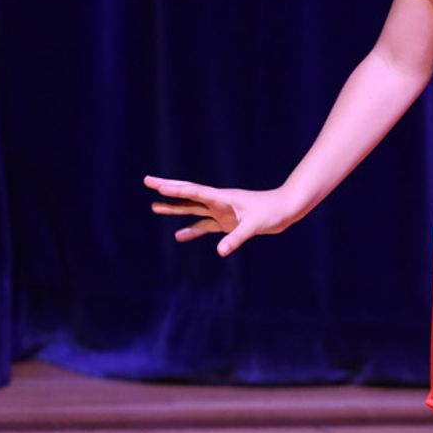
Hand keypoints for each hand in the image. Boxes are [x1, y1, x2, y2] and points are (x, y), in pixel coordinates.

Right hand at [143, 175, 302, 256]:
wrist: (286, 209)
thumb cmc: (272, 212)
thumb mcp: (254, 226)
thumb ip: (236, 238)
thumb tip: (220, 252)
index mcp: (222, 197)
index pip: (194, 192)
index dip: (176, 190)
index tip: (158, 187)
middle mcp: (218, 202)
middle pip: (187, 193)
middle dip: (167, 188)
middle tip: (146, 181)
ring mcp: (221, 211)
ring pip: (192, 208)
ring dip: (174, 208)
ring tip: (154, 207)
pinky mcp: (226, 222)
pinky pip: (204, 226)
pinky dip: (191, 230)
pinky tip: (178, 236)